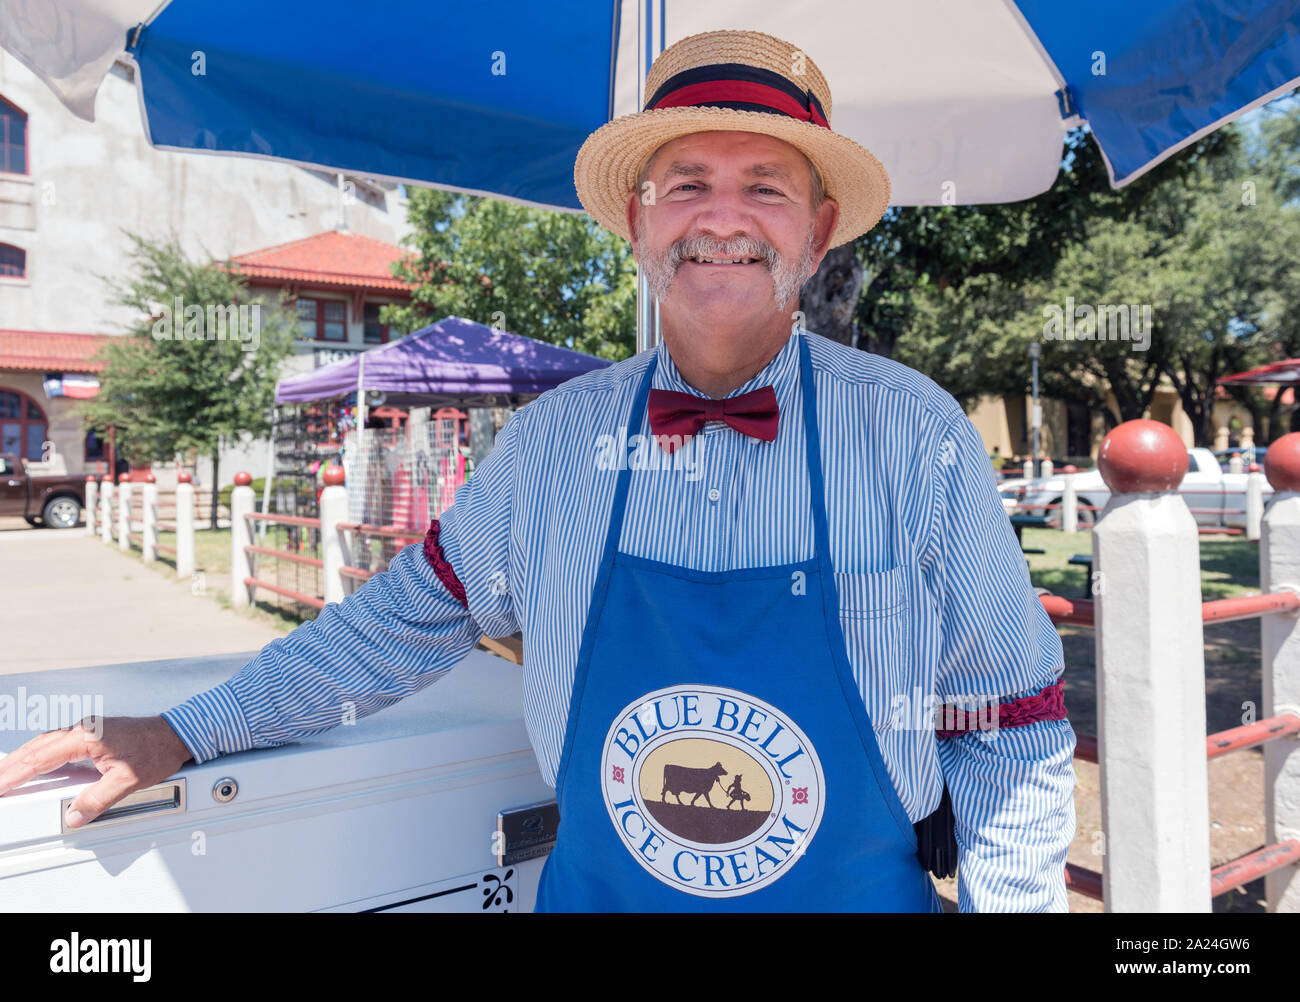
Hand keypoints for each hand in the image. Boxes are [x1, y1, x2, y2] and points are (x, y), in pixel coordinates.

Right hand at [0, 715, 193, 827]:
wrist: (176, 733)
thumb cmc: (156, 750)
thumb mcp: (128, 780)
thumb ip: (99, 799)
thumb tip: (75, 815)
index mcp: (87, 737)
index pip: (41, 757)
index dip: (16, 773)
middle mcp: (83, 729)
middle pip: (37, 748)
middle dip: (11, 765)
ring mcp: (87, 729)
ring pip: (45, 743)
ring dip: (23, 758)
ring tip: (5, 773)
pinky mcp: (92, 732)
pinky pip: (57, 742)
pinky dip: (39, 752)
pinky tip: (35, 762)